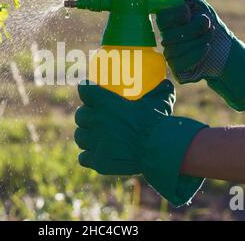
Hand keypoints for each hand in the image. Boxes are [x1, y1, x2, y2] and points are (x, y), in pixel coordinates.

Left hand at [74, 79, 206, 205]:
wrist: (158, 149)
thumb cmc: (159, 122)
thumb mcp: (161, 100)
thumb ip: (160, 90)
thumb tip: (165, 84)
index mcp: (105, 103)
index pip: (85, 90)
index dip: (86, 90)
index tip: (90, 91)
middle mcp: (96, 121)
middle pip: (80, 115)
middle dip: (86, 115)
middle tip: (95, 117)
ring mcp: (95, 142)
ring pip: (80, 136)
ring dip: (85, 135)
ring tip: (93, 136)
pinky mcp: (98, 161)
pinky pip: (84, 157)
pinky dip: (89, 155)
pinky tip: (96, 154)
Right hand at [156, 0, 244, 110]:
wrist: (224, 48)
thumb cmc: (210, 25)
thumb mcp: (199, 6)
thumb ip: (184, 0)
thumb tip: (173, 6)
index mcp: (168, 22)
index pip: (161, 18)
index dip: (176, 16)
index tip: (189, 15)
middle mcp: (166, 39)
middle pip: (169, 36)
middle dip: (194, 29)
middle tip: (207, 26)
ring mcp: (170, 55)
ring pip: (174, 50)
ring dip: (198, 41)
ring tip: (209, 37)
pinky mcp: (177, 70)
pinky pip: (179, 64)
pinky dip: (196, 55)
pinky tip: (206, 49)